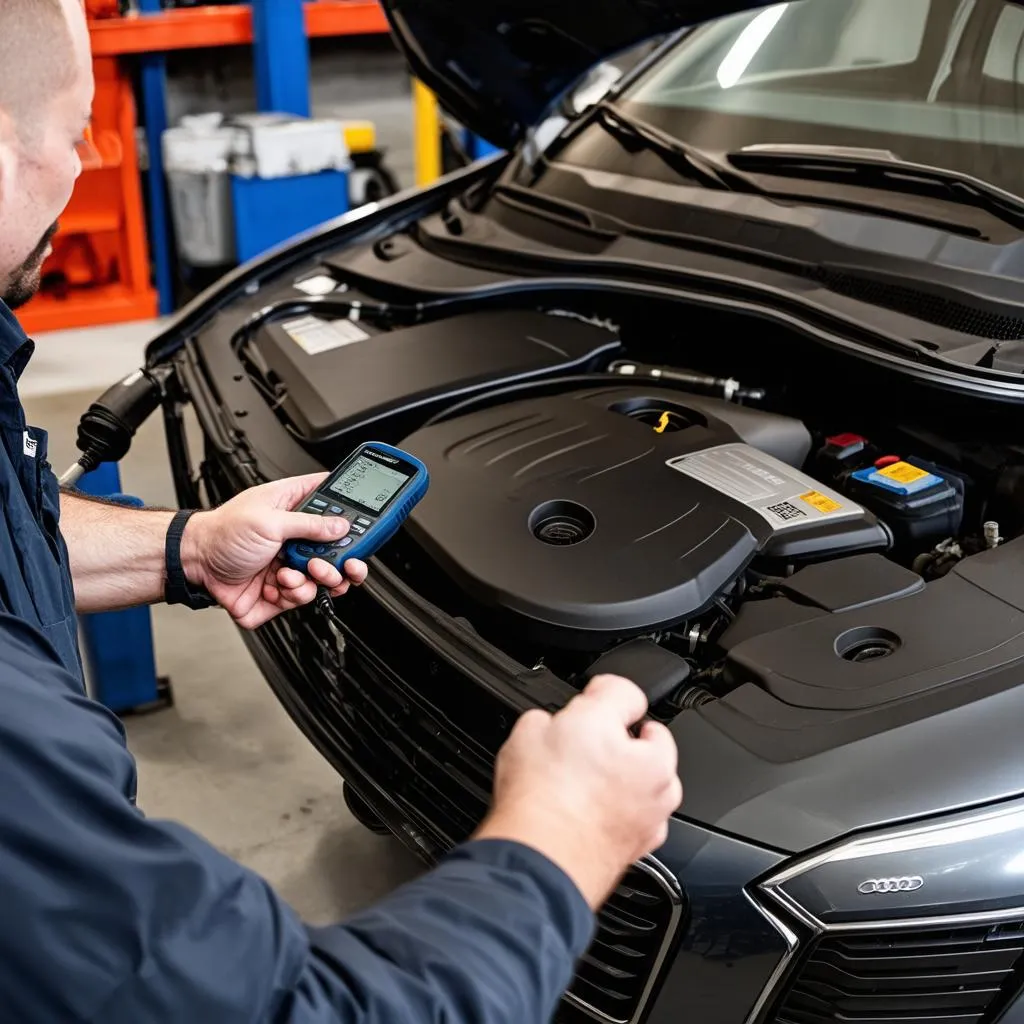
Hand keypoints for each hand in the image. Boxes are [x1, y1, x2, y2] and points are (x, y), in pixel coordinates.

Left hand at [182, 473, 367, 628]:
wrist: (194, 564)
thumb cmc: (221, 533)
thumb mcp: (269, 520)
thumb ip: (310, 524)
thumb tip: (341, 524)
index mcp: (295, 508)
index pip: (333, 503)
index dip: (352, 512)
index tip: (368, 521)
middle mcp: (296, 537)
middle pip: (339, 550)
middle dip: (344, 559)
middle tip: (347, 563)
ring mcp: (291, 564)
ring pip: (327, 578)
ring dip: (318, 578)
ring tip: (302, 572)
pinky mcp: (282, 590)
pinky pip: (305, 597)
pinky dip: (295, 592)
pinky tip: (281, 583)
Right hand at [474, 674, 681, 909]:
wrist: (539, 862)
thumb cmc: (544, 800)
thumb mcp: (535, 726)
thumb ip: (558, 714)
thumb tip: (560, 720)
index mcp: (648, 750)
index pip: (629, 699)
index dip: (598, 695)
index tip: (586, 700)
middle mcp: (658, 784)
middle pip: (640, 745)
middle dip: (613, 742)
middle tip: (574, 746)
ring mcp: (651, 821)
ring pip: (638, 785)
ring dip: (616, 779)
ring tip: (574, 783)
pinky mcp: (636, 851)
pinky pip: (628, 818)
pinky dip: (611, 812)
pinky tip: (578, 811)